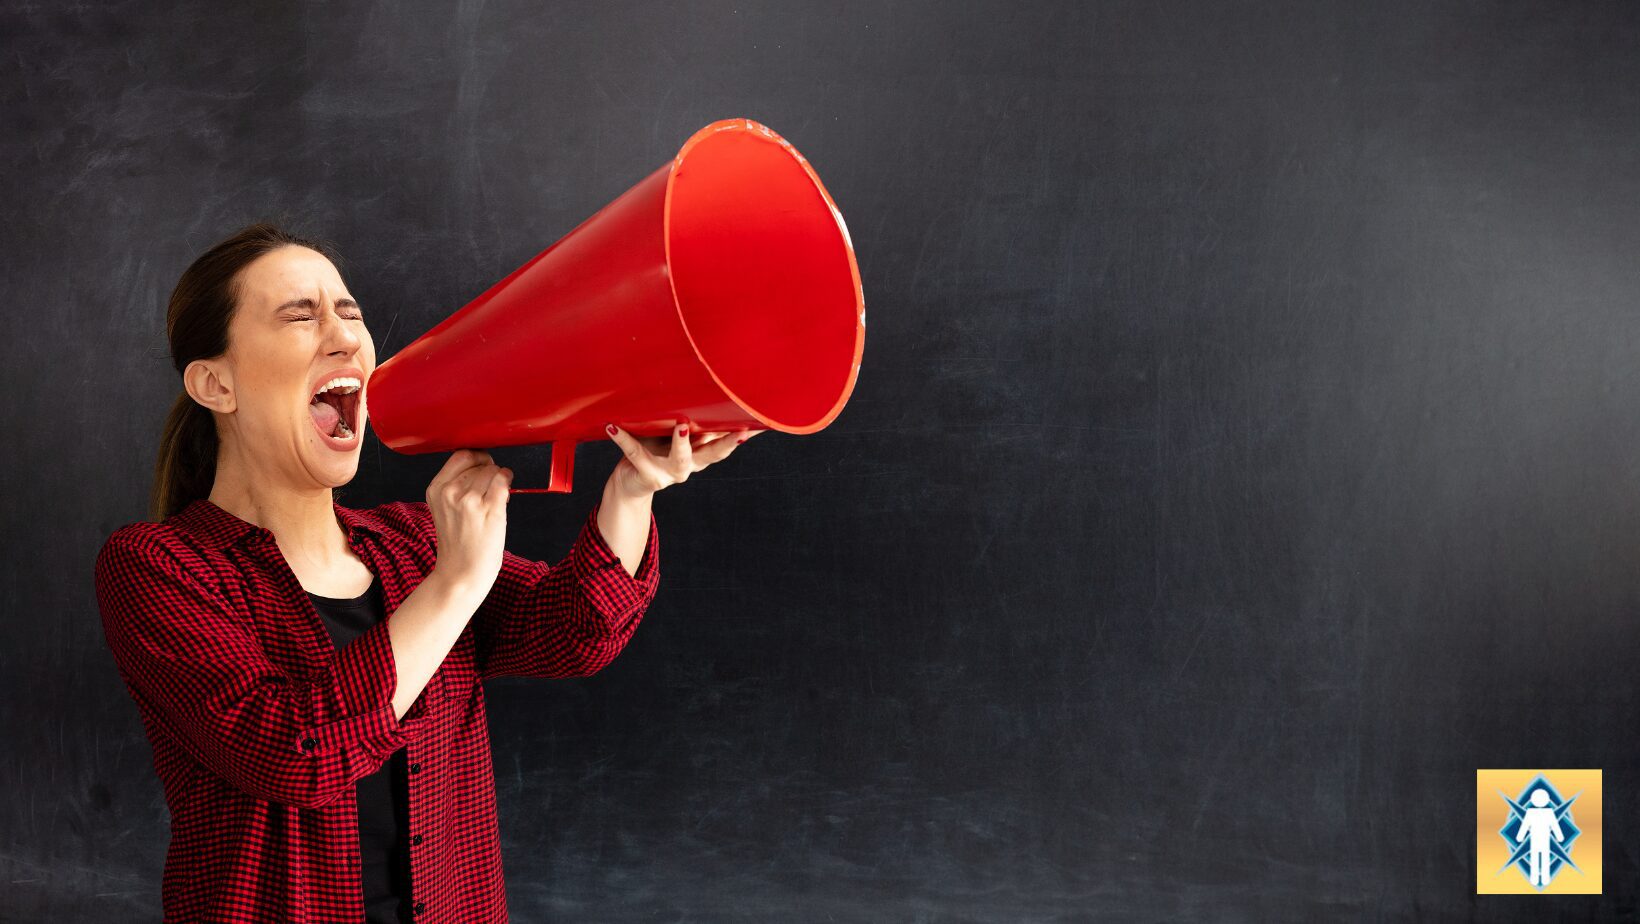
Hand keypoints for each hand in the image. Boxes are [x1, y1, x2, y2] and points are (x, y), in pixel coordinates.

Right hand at [425, 448, 513, 593]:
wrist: (460, 574)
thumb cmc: (457, 544)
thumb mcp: (445, 509)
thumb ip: (457, 485)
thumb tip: (484, 463)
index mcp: (436, 490)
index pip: (461, 455)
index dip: (478, 458)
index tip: (484, 465)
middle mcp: (450, 492)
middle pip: (480, 463)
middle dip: (489, 472)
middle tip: (489, 490)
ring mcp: (469, 500)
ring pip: (493, 470)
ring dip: (499, 479)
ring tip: (495, 497)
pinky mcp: (489, 509)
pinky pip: (503, 481)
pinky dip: (508, 482)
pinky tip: (505, 493)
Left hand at [603, 420, 764, 498]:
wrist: (630, 483)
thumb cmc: (656, 448)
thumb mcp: (677, 434)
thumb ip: (690, 417)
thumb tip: (701, 382)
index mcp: (701, 454)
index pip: (727, 442)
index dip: (744, 434)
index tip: (761, 422)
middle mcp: (689, 466)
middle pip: (712, 456)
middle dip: (725, 443)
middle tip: (738, 431)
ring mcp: (668, 473)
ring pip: (679, 460)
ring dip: (682, 444)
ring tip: (682, 427)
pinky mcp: (645, 474)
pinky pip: (633, 453)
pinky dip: (623, 438)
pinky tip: (613, 426)